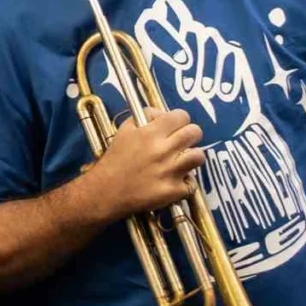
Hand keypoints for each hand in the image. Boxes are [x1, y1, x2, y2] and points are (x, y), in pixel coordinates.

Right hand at [79, 108, 205, 223]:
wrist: (106, 192)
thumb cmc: (115, 159)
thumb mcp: (125, 129)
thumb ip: (146, 115)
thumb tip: (164, 114)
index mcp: (151, 132)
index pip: (182, 116)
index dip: (180, 121)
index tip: (175, 128)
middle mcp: (163, 150)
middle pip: (195, 133)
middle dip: (190, 136)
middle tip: (181, 144)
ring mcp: (170, 171)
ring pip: (199, 156)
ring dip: (192, 158)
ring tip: (182, 162)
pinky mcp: (172, 191)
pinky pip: (191, 184)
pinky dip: (185, 183)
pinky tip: (174, 182)